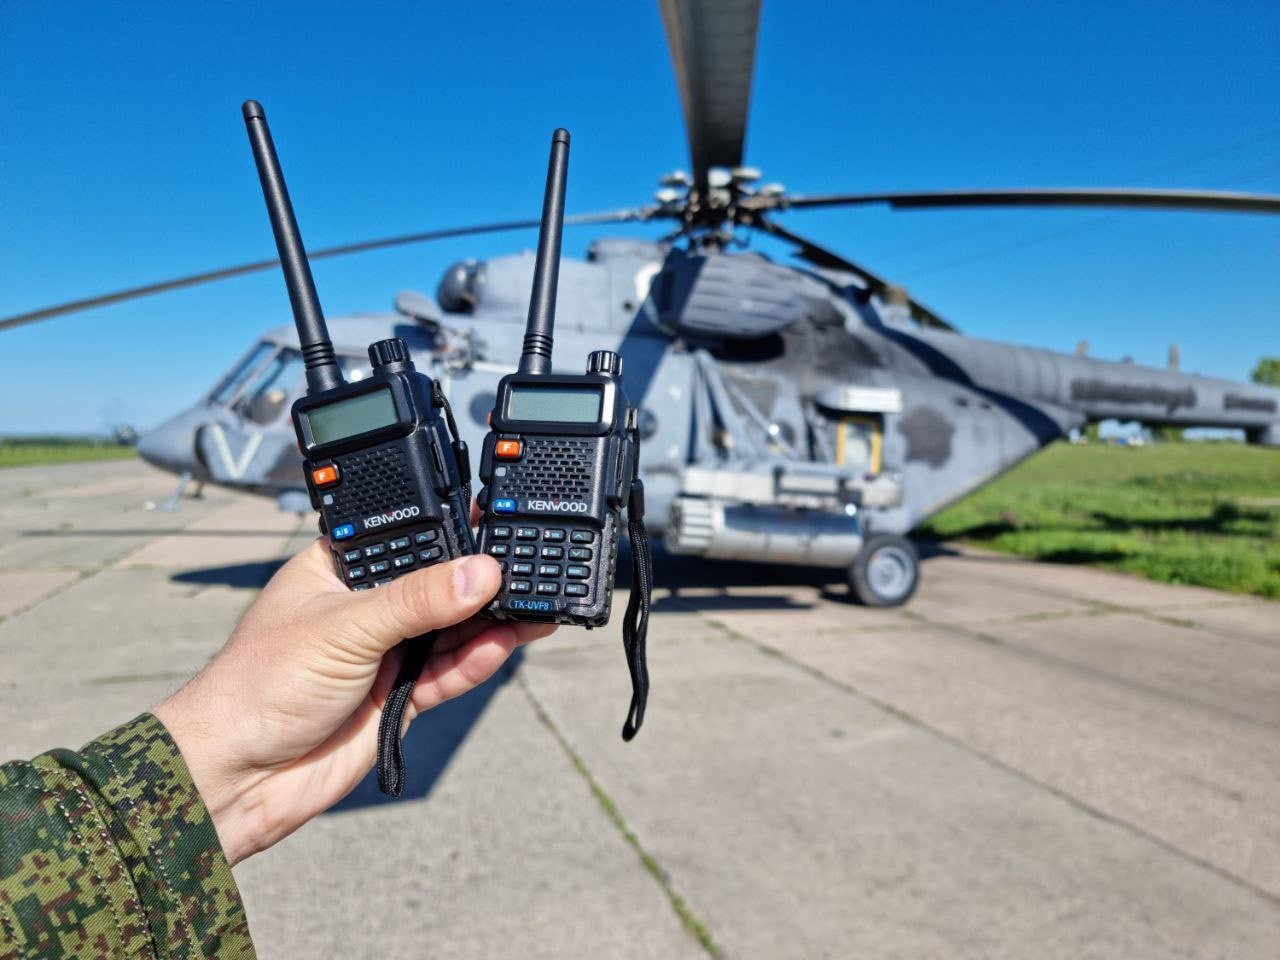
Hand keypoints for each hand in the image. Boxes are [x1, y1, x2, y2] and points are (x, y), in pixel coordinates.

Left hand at [155, 538, 551, 865]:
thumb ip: (417, 600)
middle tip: (526, 568)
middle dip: (480, 581)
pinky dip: (477, 662)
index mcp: (339, 570)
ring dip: (490, 622)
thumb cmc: (258, 685)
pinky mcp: (398, 698)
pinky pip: (448, 674)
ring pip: (450, 631)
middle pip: (437, 586)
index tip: (496, 524)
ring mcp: (383, 654)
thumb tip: (481, 573)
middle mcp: (365, 608)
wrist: (237, 778)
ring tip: (535, 606)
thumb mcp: (344, 628)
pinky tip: (505, 644)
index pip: (406, 540)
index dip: (449, 533)